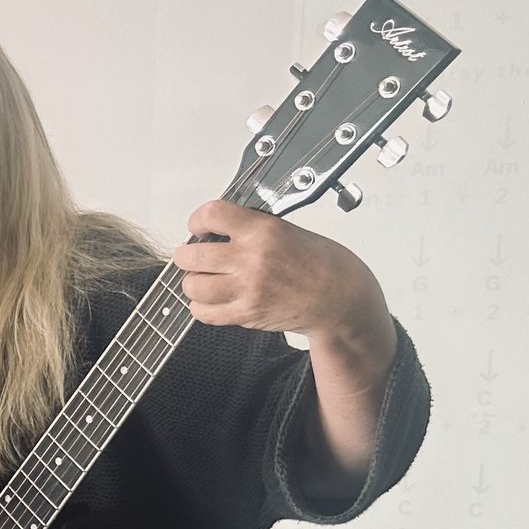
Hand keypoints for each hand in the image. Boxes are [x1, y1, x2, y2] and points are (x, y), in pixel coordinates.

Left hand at [175, 199, 389, 343]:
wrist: (341, 297)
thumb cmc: (319, 263)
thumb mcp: (287, 230)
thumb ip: (250, 228)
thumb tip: (216, 229)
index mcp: (264, 230)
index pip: (213, 215)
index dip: (198, 220)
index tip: (198, 226)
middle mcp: (253, 258)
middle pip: (192, 255)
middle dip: (187, 256)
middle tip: (192, 257)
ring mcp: (248, 288)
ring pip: (192, 286)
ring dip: (193, 283)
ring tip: (204, 280)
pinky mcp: (247, 313)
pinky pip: (204, 313)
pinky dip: (201, 307)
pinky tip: (211, 300)